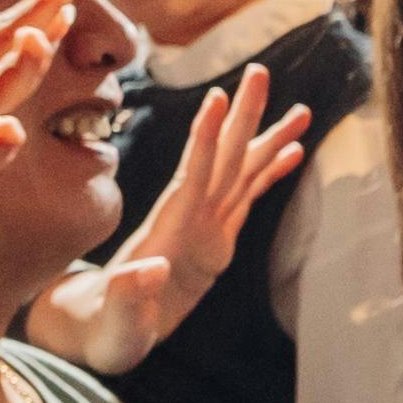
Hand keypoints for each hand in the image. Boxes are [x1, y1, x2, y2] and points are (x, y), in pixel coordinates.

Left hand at [28, 70, 313, 370]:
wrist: (100, 331)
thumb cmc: (104, 331)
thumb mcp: (114, 323)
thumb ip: (128, 296)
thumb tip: (151, 269)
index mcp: (167, 231)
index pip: (191, 176)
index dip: (205, 140)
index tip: (217, 98)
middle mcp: (186, 218)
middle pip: (222, 159)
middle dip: (241, 117)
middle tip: (260, 71)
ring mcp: (202, 226)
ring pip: (240, 172)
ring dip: (268, 140)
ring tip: (302, 110)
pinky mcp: (214, 240)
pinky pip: (247, 198)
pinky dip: (270, 174)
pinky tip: (293, 153)